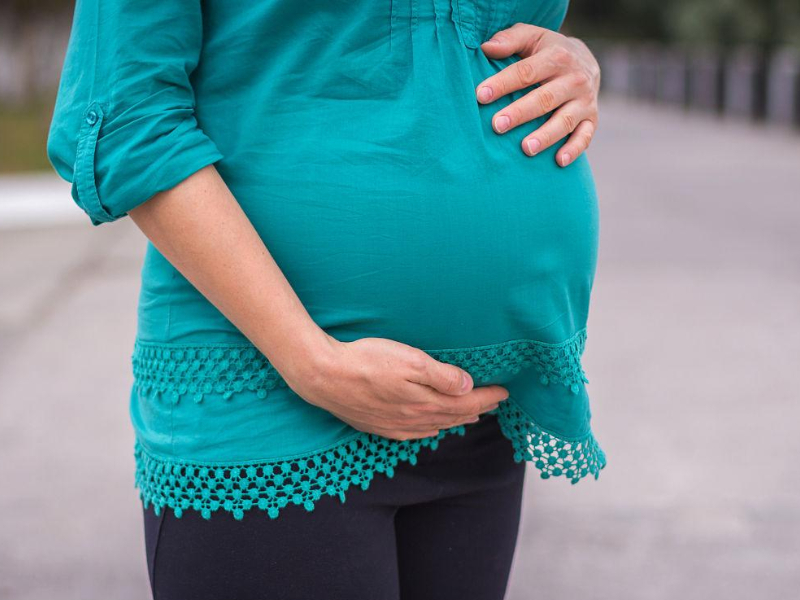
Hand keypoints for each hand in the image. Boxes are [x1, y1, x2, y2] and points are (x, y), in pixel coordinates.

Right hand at [281, 334, 509, 440]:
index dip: (488, 397)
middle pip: (454, 416)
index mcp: (426, 402)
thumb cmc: (366, 362)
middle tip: (494, 403)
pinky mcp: (378, 425)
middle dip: (477, 409)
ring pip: (435, 426)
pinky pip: (413, 434)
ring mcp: (395, 425)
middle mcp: (414, 419)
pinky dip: (430, 429)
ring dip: (456, 421)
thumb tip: (469, 387)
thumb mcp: (410, 360)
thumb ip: (441, 376)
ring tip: (470, 416)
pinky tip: (429, 427)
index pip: (467, 402)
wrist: (324, 377)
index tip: (505, 391)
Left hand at [475, 22, 600, 166]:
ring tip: (525, 148)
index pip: (526, 71)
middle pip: (545, 98)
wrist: (586, 62)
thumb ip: (509, 40)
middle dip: (521, 113)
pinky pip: (585, 136)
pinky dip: (574, 150)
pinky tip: (558, 161)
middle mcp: (574, 79)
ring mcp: (585, 101)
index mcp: (557, 57)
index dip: (503, 84)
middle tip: (498, 125)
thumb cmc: (547, 52)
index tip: (480, 96)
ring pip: (565, 120)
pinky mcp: (592, 119)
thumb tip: (485, 47)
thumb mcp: (531, 37)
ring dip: (546, 135)